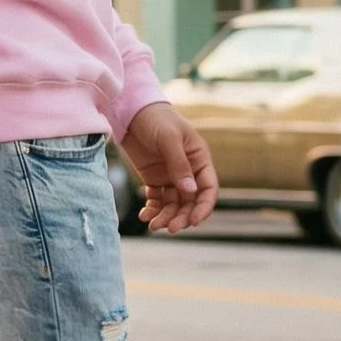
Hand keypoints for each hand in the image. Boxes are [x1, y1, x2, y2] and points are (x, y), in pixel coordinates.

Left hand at [121, 102, 217, 234]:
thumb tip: (190, 191)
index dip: (203, 207)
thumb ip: (179, 165)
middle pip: (190, 202)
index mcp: (200, 160)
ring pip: (173, 205)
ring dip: (166, 217)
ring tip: (153, 225)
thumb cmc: (156, 119)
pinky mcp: (154, 179)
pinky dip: (153, 210)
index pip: (208, 189)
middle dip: (182, 217)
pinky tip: (145, 216)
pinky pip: (157, 200)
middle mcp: (189, 171)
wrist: (131, 111)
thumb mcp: (169, 139)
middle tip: (170, 229)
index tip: (194, 221)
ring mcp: (171, 177)